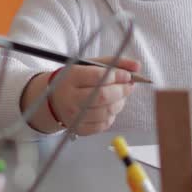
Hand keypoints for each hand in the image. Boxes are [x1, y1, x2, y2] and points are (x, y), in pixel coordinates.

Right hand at [24, 57, 140, 135]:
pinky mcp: (79, 129)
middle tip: (129, 86)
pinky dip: (112, 115)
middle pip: (103, 96)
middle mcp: (70, 98)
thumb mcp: (90, 65)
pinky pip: (104, 124)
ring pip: (106, 112)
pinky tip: (110, 107)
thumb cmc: (76, 79)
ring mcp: (74, 116)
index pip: (98, 77)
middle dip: (122, 90)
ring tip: (120, 96)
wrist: (54, 100)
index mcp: (71, 77)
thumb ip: (115, 63)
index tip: (126, 75)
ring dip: (120, 103)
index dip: (117, 76)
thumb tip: (137, 66)